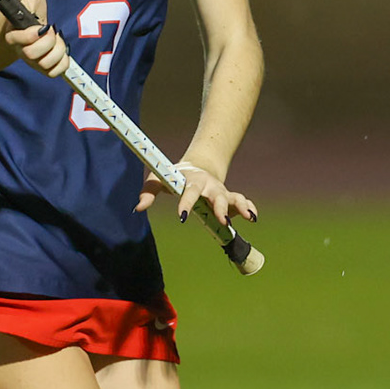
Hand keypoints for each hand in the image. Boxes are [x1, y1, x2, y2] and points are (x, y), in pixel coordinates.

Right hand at [0, 0, 69, 77]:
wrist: (34, 26)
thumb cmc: (31, 9)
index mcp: (13, 33)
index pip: (16, 40)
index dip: (30, 34)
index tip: (41, 25)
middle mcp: (21, 50)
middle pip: (33, 55)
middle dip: (47, 41)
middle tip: (51, 32)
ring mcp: (33, 62)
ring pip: (46, 64)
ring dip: (56, 51)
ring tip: (57, 41)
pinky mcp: (44, 69)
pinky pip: (55, 73)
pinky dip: (62, 62)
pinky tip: (62, 52)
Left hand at [136, 160, 259, 225]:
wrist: (196, 168)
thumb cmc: (175, 176)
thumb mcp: (160, 179)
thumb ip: (149, 191)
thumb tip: (137, 208)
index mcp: (192, 182)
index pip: (190, 192)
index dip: (186, 204)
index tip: (182, 217)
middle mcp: (209, 186)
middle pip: (217, 196)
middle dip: (221, 208)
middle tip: (223, 221)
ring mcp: (221, 191)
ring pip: (233, 197)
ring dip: (241, 207)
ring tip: (249, 218)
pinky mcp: (229, 197)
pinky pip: (242, 201)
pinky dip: (249, 208)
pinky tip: (253, 218)